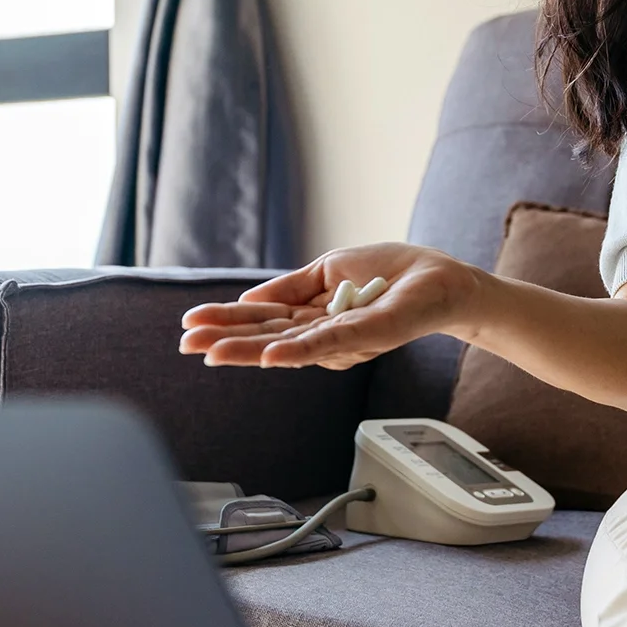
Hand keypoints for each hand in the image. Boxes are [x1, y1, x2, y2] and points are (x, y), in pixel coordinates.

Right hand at [177, 243, 480, 369]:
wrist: (440, 279)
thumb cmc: (392, 273)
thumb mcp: (328, 270)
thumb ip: (290, 287)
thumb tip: (247, 300)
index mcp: (312, 316)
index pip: (262, 321)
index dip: (226, 323)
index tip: (189, 325)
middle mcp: (323, 334)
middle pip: (267, 339)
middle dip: (226, 342)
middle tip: (186, 345)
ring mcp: (344, 339)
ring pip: (289, 347)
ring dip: (248, 350)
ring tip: (212, 352)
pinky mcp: (368, 336)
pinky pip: (329, 345)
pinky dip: (299, 351)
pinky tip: (271, 355)